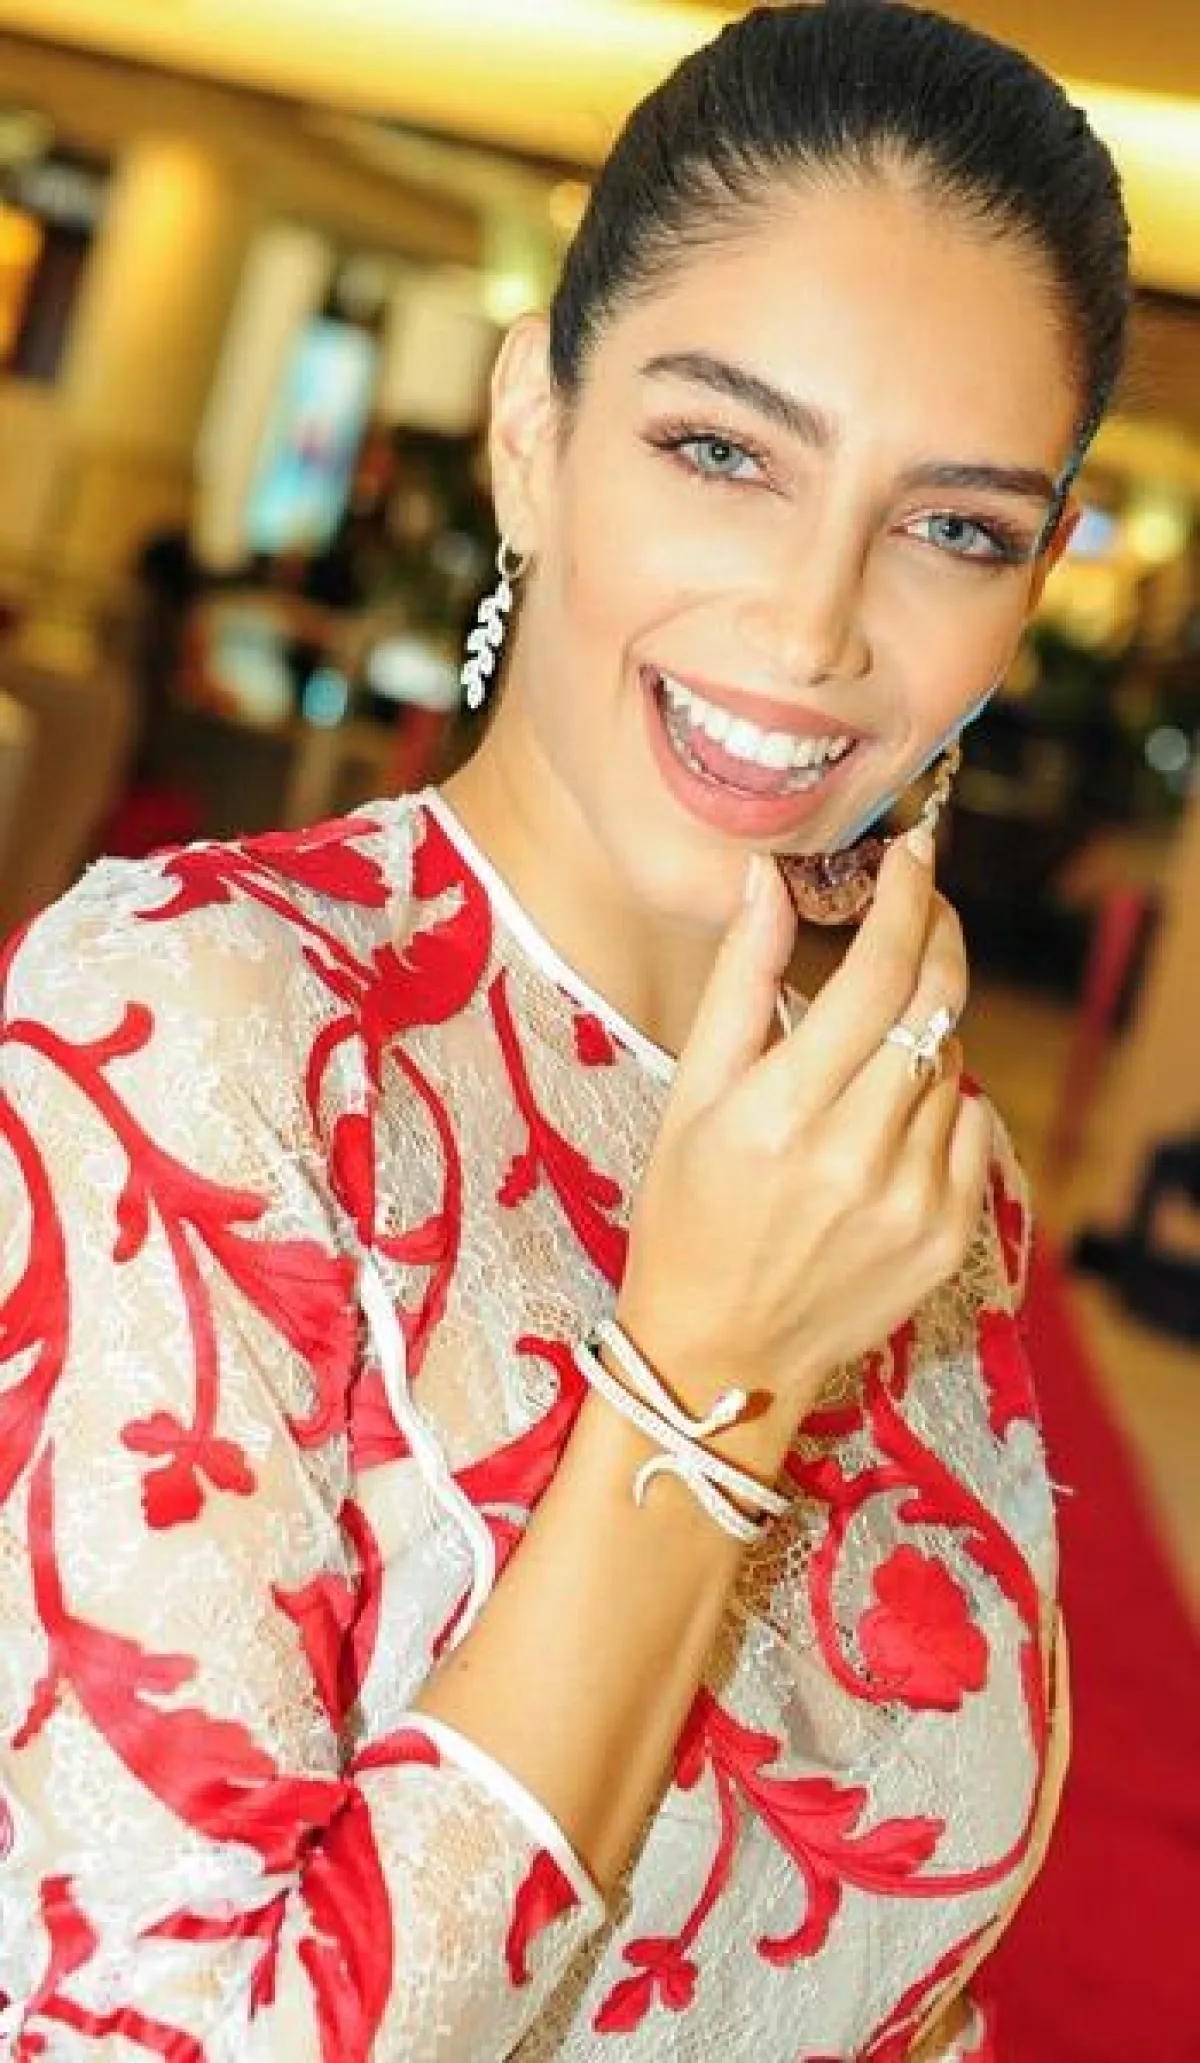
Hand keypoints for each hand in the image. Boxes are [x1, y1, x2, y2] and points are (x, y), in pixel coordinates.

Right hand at [617, 831, 992, 1449]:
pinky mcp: (948, 1235)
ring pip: (951, 1065)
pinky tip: (888, 1121)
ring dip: (921, 1035)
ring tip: (863, 1061)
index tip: (914, 849)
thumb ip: (739, 983)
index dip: (905, 898)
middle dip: (937, 935)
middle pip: (935, 1005)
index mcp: (782, 1112)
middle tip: (923, 901)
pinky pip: (973, 1127)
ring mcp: (913, 1200)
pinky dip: (941, 1101)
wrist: (720, 1353)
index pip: (876, 973)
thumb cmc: (687, 1215)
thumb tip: (766, 879)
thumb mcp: (692, 1097)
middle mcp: (857, 1155)